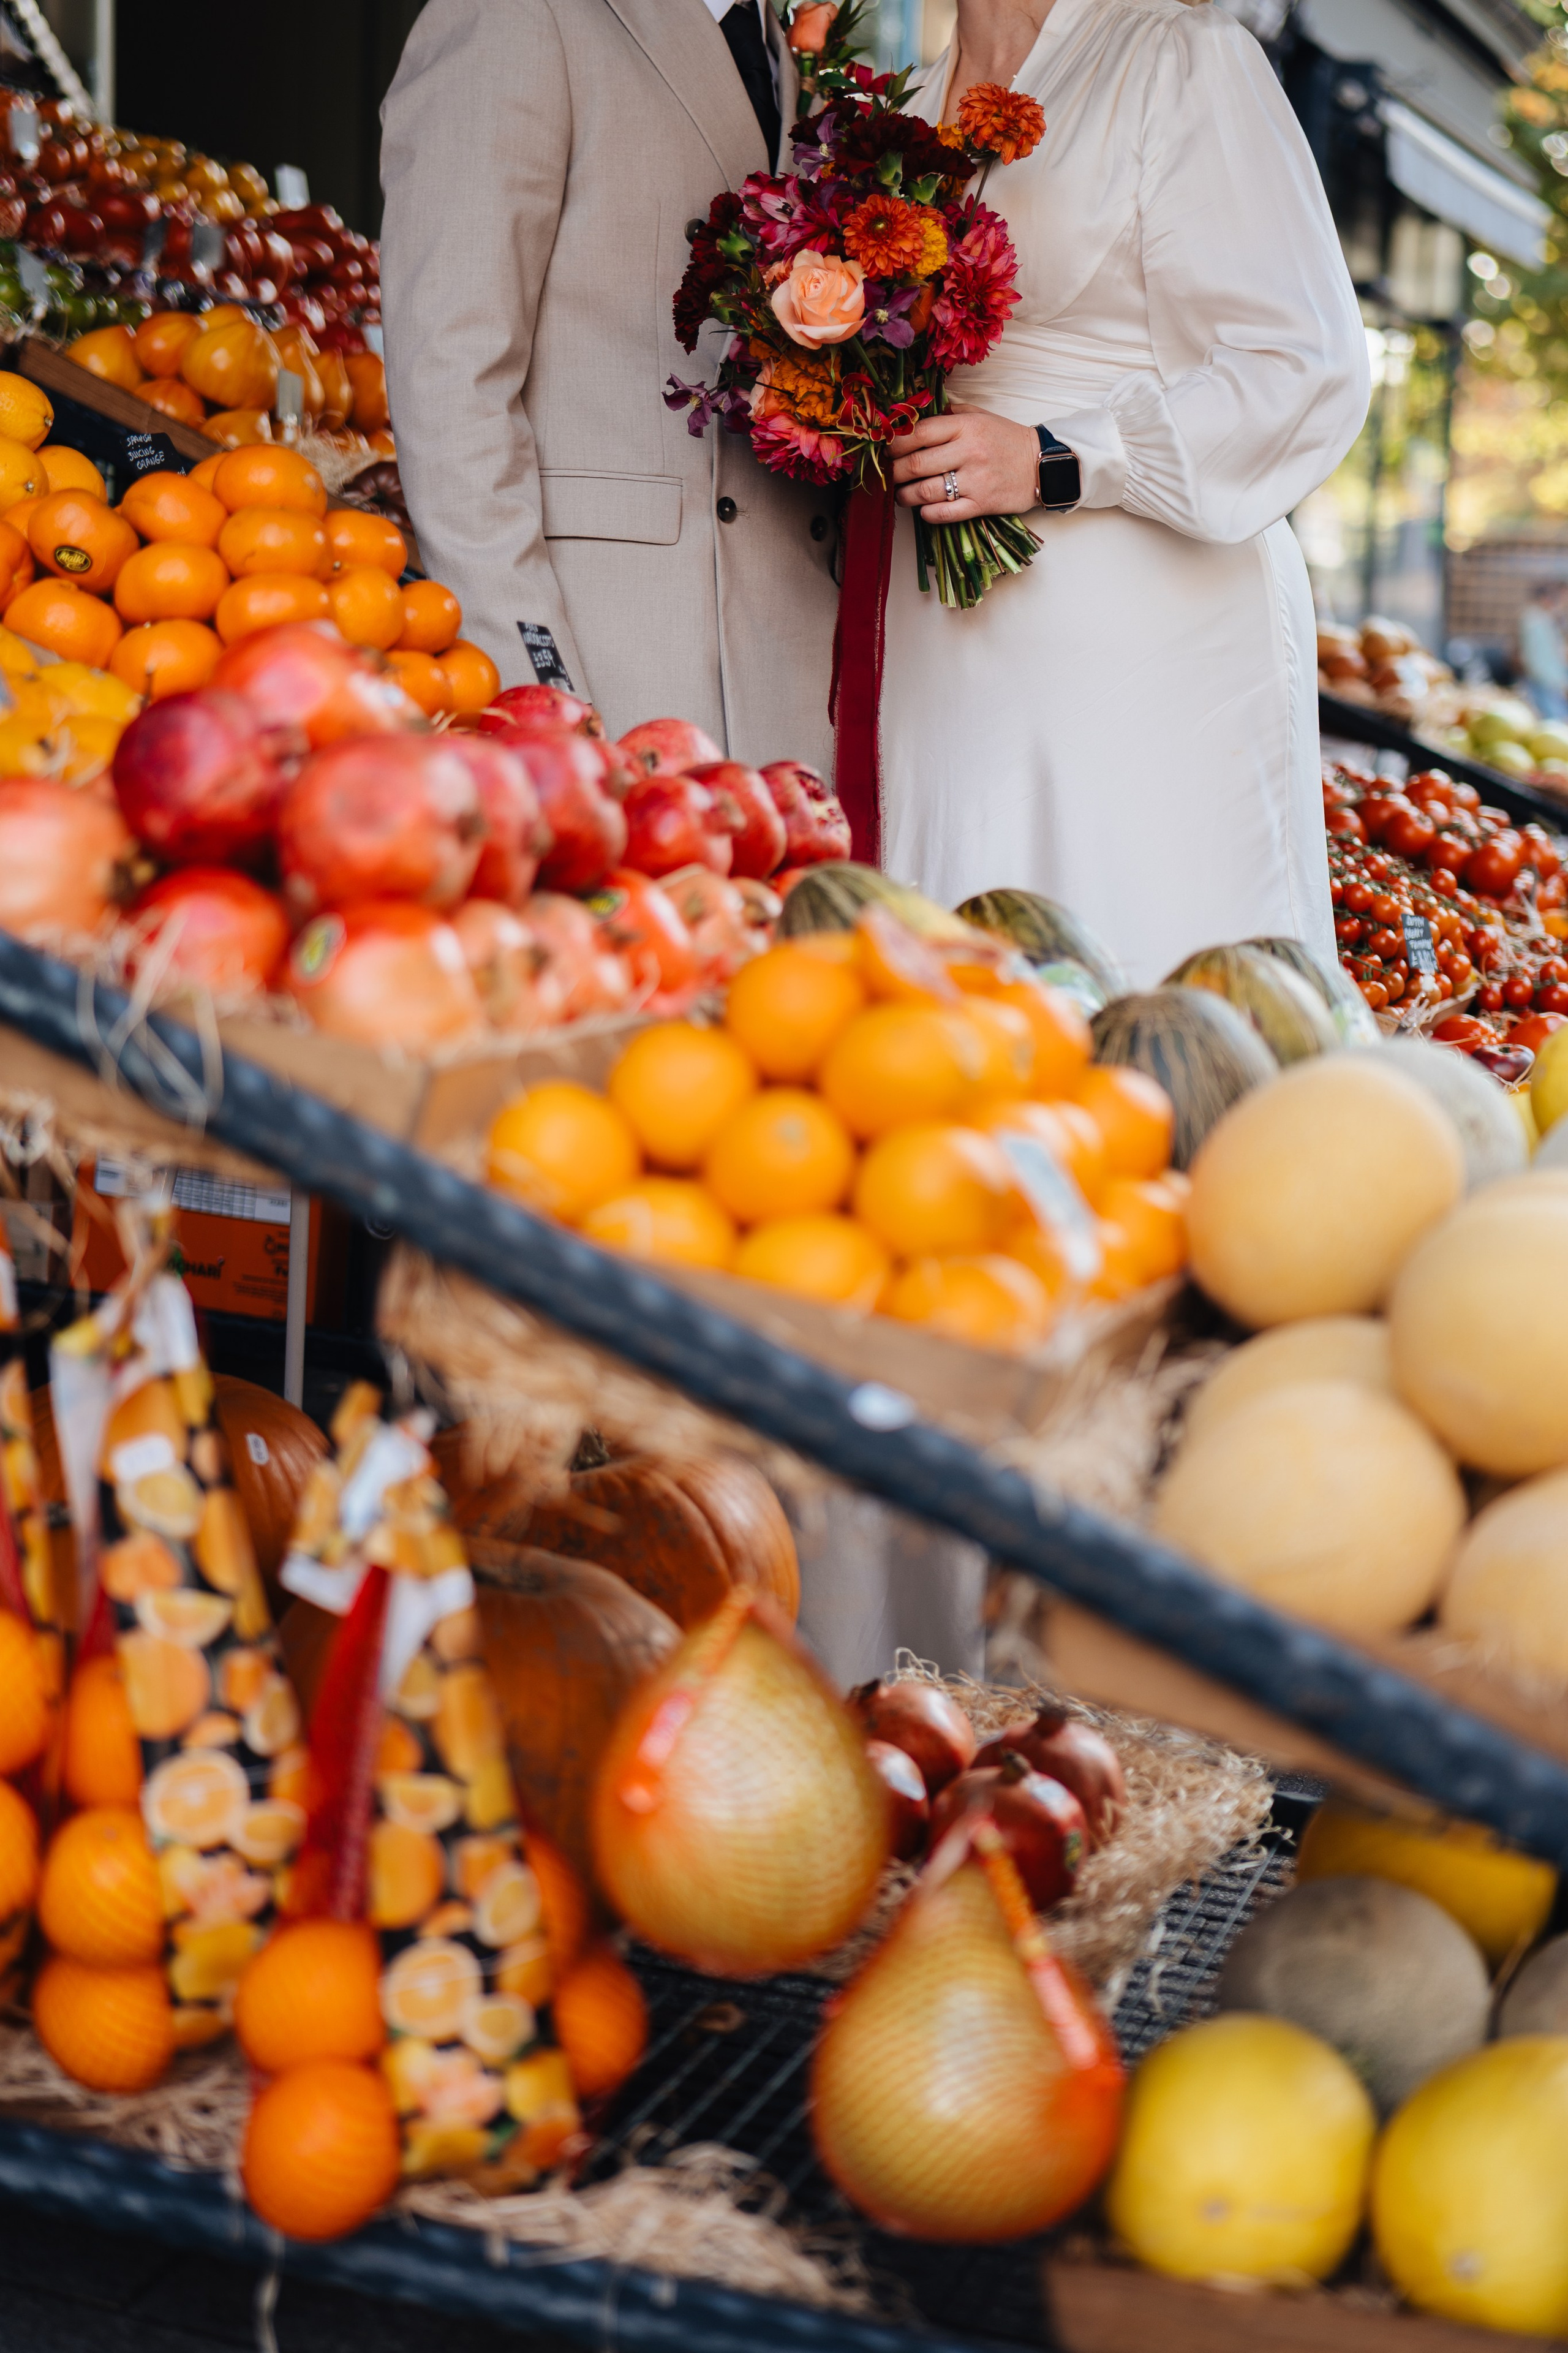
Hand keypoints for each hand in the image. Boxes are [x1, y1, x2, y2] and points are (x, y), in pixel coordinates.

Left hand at [889, 406, 1038, 524]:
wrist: (1041, 464)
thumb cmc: (1006, 439)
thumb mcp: (980, 416)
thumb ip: (950, 414)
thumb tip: (916, 417)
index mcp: (966, 426)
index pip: (919, 432)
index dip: (896, 443)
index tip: (888, 450)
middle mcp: (969, 452)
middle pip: (916, 464)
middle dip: (895, 472)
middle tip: (890, 475)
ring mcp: (975, 480)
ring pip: (926, 491)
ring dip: (906, 495)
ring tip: (902, 494)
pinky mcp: (982, 504)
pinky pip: (945, 513)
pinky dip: (928, 513)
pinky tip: (922, 509)